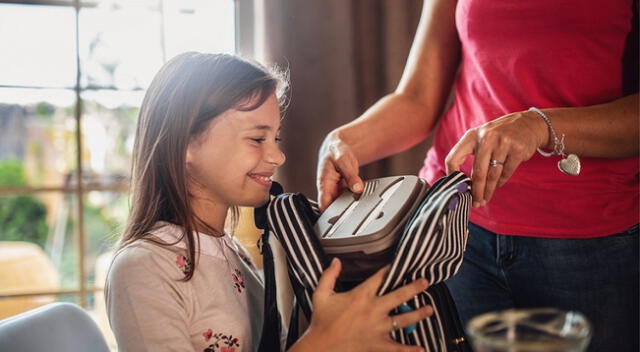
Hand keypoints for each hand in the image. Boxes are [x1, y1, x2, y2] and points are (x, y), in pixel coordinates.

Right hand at [297, 258, 431, 351]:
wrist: (321, 346)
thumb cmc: (321, 322)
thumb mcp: (321, 294)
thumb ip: (329, 276)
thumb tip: (336, 261)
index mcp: (361, 296)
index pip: (379, 278)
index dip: (390, 269)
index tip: (398, 264)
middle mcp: (373, 310)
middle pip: (399, 295)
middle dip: (414, 287)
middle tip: (425, 282)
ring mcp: (378, 327)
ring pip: (404, 319)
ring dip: (418, 314)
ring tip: (429, 309)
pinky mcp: (378, 344)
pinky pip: (398, 348)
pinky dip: (411, 349)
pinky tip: (422, 348)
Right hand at [317, 131, 364, 210]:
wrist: (337, 147)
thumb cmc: (336, 151)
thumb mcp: (343, 159)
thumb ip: (350, 175)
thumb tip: (357, 188)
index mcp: (323, 183)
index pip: (323, 205)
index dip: (330, 214)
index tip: (341, 218)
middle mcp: (328, 190)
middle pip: (334, 208)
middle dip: (344, 212)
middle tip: (356, 212)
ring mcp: (336, 190)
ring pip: (343, 204)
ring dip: (351, 206)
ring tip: (361, 205)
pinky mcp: (344, 190)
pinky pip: (350, 198)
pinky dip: (356, 199)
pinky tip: (363, 198)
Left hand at [445, 110, 547, 206]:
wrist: (528, 123)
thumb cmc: (499, 135)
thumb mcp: (482, 137)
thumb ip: (471, 153)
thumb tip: (462, 181)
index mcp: (471, 136)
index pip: (453, 157)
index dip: (451, 173)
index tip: (456, 186)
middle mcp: (486, 138)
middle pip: (478, 172)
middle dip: (476, 191)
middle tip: (475, 202)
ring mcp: (503, 143)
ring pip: (492, 175)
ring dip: (489, 190)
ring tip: (485, 199)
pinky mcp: (517, 150)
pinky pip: (506, 173)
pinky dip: (501, 182)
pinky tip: (497, 185)